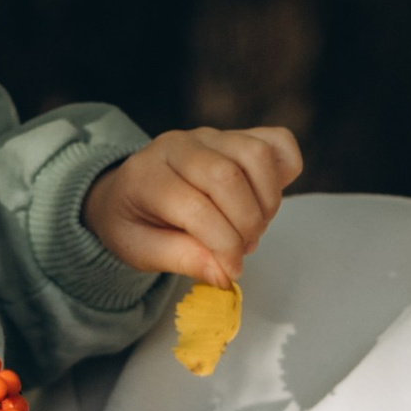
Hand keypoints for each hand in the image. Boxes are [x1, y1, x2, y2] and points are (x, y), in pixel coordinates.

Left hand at [81, 126, 300, 292]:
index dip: (223, 245)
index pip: (196, 207)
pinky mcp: (236, 136)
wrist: (126, 191)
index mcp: (148, 175)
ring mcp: (211, 136)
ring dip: (267, 201)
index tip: (231, 271)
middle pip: (228, 177)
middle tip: (241, 249)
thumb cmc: (134, 222)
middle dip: (246, 224)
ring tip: (252, 227)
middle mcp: (180, 146)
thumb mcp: (141, 250)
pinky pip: (276, 142)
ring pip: (256, 155)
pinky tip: (265, 200)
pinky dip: (283, 171)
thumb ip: (182, 259)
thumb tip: (224, 274)